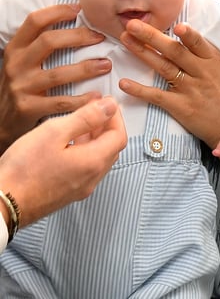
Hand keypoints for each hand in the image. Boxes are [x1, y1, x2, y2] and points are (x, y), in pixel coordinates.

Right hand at [0, 4, 111, 151]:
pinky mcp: (28, 108)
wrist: (1, 120)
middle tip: (101, 37)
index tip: (80, 9)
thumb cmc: (23, 84)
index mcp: (16, 48)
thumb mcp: (25, 61)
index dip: (58, 11)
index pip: (35, 21)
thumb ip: (43, 44)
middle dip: (79, 36)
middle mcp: (16, 64)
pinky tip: (97, 96)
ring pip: (57, 73)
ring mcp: (21, 86)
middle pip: (49, 41)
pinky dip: (81, 99)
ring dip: (86, 68)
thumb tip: (76, 18)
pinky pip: (60, 102)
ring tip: (106, 65)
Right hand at [0, 96, 126, 227]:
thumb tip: (109, 106)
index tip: (106, 104)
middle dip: (108, 126)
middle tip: (96, 110)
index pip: (119, 136)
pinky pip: (86, 168)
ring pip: (99, 158)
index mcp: (93, 162)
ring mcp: (80, 188)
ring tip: (82, 122)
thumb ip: (86, 117)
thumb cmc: (23, 170)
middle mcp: (92, 178)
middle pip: (112, 148)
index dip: (116, 117)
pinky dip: (85, 151)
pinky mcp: (68, 193)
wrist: (1, 204)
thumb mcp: (55, 132)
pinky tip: (69, 143)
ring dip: (96, 139)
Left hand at [119, 20, 219, 147]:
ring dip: (142, 53)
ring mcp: (191, 90)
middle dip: (152, 36)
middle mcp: (201, 72)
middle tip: (132, 24)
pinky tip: (124, 83)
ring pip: (164, 68)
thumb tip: (180, 30)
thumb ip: (201, 51)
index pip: (198, 43)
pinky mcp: (181, 107)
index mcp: (211, 59)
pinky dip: (139, 90)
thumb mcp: (219, 66)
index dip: (188, 35)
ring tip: (126, 40)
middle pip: (174, 52)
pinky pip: (157, 96)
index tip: (176, 25)